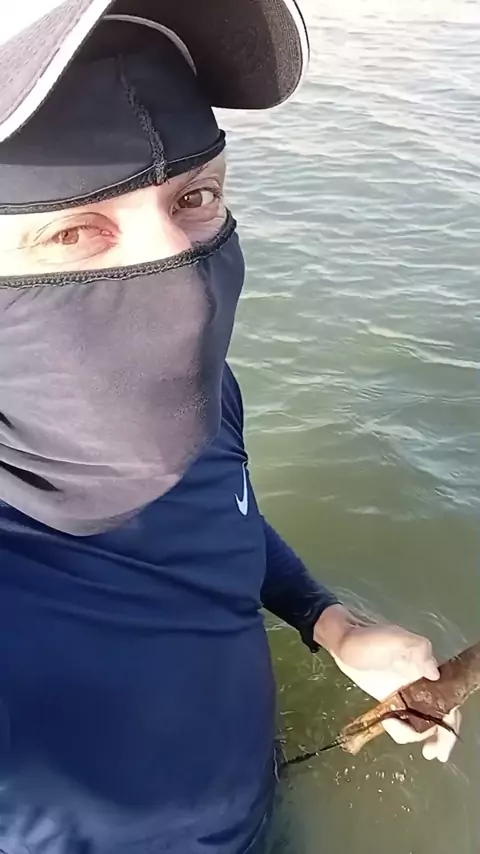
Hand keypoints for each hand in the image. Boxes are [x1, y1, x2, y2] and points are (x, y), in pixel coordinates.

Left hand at [314, 605, 460, 761]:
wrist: (343, 642)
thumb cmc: (369, 638)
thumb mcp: (395, 638)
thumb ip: (418, 650)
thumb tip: (435, 673)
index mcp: (426, 669)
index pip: (449, 698)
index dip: (451, 720)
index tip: (443, 738)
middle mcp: (421, 684)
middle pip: (440, 715)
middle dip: (441, 738)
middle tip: (431, 753)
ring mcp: (406, 694)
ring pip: (421, 722)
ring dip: (416, 735)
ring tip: (395, 730)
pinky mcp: (391, 701)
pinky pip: (404, 721)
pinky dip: (401, 730)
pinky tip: (390, 726)